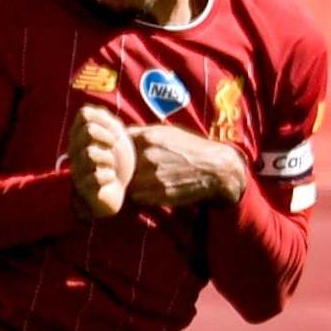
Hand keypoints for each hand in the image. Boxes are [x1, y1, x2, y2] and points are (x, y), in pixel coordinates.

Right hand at [68, 105, 133, 218]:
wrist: (120, 190)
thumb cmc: (119, 161)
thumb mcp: (116, 137)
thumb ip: (106, 120)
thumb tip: (92, 111)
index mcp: (79, 134)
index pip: (85, 114)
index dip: (104, 120)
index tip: (116, 134)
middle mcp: (74, 149)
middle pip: (88, 131)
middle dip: (109, 138)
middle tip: (115, 149)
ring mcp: (77, 168)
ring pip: (90, 153)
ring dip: (109, 159)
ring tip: (112, 166)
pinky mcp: (84, 187)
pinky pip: (96, 177)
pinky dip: (108, 177)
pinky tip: (111, 179)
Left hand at [126, 125, 246, 208]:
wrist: (216, 169)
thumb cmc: (190, 148)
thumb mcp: (165, 132)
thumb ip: (139, 132)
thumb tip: (116, 134)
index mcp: (146, 138)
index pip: (115, 149)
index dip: (114, 156)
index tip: (117, 160)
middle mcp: (148, 157)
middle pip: (119, 169)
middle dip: (120, 172)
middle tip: (126, 174)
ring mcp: (155, 177)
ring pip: (128, 186)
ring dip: (130, 187)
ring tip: (139, 184)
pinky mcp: (162, 194)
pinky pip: (140, 198)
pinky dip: (142, 197)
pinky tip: (151, 192)